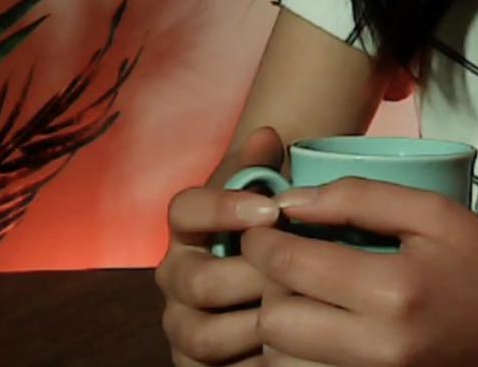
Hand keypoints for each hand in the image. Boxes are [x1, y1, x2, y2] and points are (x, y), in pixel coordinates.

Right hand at [155, 126, 288, 365]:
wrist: (276, 280)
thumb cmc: (278, 233)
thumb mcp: (272, 198)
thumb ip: (264, 167)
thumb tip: (267, 134)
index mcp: (187, 229)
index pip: (185, 211)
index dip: (224, 208)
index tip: (272, 208)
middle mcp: (175, 277)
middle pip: (200, 282)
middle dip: (253, 277)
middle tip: (301, 273)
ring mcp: (182, 326)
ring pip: (204, 334)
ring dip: (256, 326)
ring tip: (303, 315)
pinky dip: (255, 364)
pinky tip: (296, 351)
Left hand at [240, 177, 477, 366]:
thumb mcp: (432, 213)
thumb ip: (360, 197)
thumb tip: (290, 201)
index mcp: (395, 291)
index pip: (291, 267)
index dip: (260, 242)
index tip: (261, 227)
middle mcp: (381, 349)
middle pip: (275, 324)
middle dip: (266, 287)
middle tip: (280, 262)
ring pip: (282, 361)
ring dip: (278, 326)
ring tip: (300, 295)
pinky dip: (299, 353)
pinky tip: (317, 325)